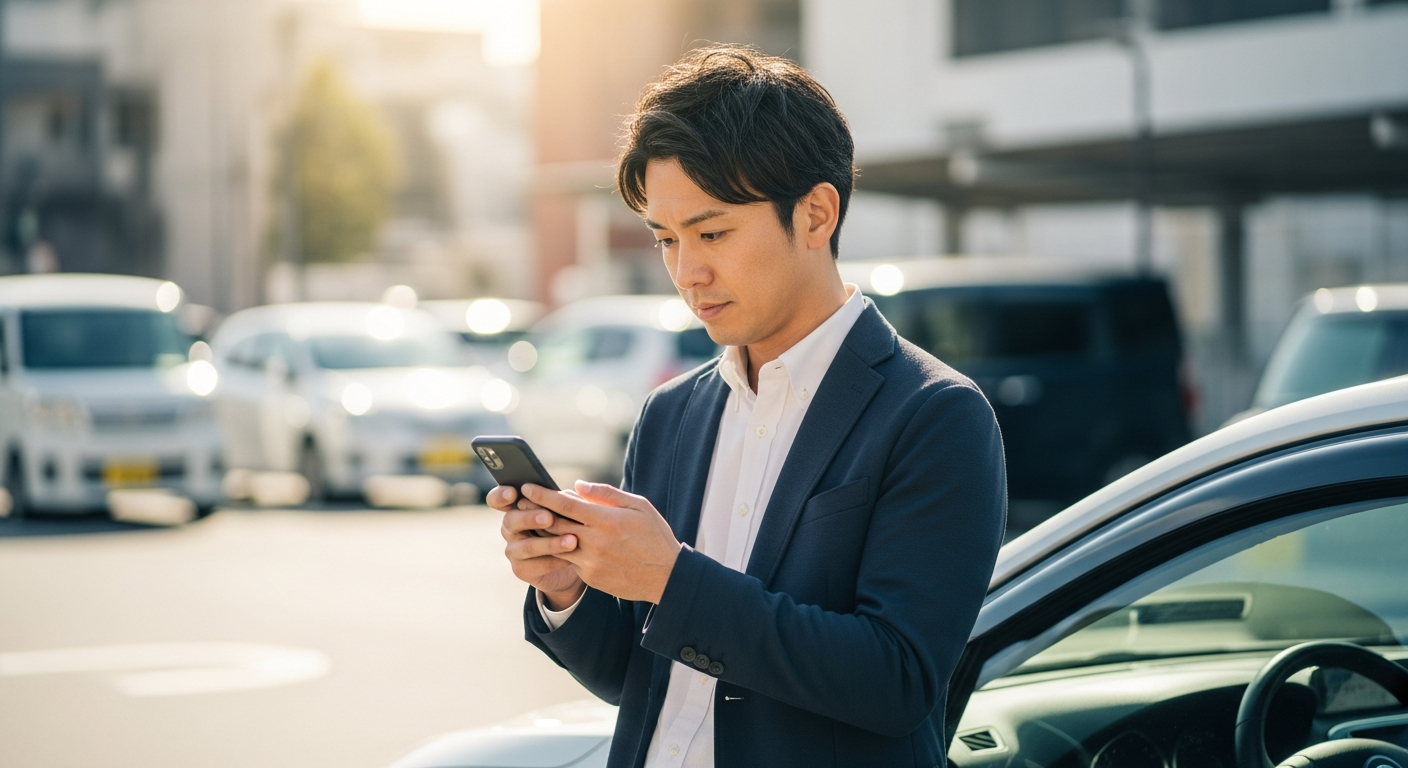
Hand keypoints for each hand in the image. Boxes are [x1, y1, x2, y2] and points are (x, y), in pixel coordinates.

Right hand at [490, 485, 585, 608]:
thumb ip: (566, 501)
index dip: (501, 495)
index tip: (513, 493)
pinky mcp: (520, 569)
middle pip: (510, 520)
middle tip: (549, 517)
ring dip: (549, 543)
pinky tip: (572, 558)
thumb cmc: (569, 527)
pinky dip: (555, 560)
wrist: (576, 561)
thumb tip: (572, 492)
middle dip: (530, 518)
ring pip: (527, 546)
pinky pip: (536, 565)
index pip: (498, 499)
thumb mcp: (569, 512)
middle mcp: (510, 527)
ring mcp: (513, 549)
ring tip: (572, 541)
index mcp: (517, 507)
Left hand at [521, 481, 680, 603]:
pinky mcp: (590, 577)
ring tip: (531, 521)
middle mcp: (595, 542)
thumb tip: (578, 485)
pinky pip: (569, 560)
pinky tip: (553, 540)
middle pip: (554, 524)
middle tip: (519, 502)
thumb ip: (606, 494)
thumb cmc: (654, 536)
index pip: (566, 505)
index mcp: (607, 520)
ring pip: (556, 544)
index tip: (527, 486)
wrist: (666, 577)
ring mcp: (591, 562)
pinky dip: (559, 548)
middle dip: (534, 512)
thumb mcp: (639, 506)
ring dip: (542, 532)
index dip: (543, 495)